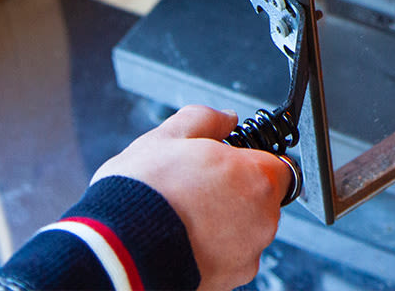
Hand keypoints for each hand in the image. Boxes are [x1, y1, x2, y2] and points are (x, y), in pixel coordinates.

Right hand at [92, 105, 289, 290]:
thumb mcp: (168, 137)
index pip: (276, 165)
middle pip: (260, 200)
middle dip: (234, 193)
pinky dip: (209, 250)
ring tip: (181, 216)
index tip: (229, 163)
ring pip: (243, 232)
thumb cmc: (143, 196)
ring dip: (222, 223)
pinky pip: (226, 259)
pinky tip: (180, 240)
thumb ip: (206, 120)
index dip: (249, 162)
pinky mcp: (228, 282)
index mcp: (257, 178)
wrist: (117, 251)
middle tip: (197, 188)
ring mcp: (247, 255)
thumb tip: (225, 119)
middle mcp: (262, 220)